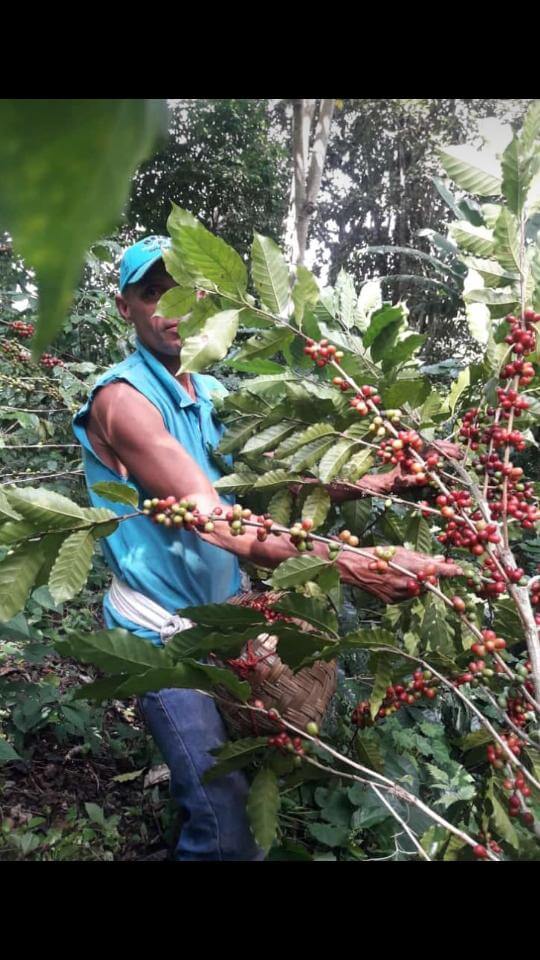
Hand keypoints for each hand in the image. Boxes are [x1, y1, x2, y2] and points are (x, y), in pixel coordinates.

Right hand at [341, 546, 460, 603]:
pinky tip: (398, 581)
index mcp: (408, 566)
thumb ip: (421, 557)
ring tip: (408, 574)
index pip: (435, 570)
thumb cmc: (378, 555)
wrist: (354, 568)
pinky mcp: (393, 601)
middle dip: (431, 577)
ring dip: (419, 584)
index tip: (460, 570)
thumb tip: (439, 560)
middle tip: (428, 570)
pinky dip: (407, 589)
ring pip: (418, 591)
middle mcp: (405, 582)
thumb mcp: (401, 551)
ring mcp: (399, 594)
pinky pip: (407, 596)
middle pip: (428, 583)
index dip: (449, 571)